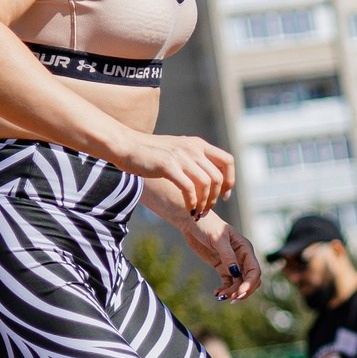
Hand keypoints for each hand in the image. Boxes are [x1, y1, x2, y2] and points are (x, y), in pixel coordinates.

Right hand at [114, 131, 234, 213]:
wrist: (126, 145)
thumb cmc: (150, 152)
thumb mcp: (177, 151)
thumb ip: (193, 160)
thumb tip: (207, 179)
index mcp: (198, 144)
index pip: (227, 161)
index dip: (230, 180)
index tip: (224, 196)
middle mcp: (193, 148)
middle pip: (218, 177)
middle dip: (215, 198)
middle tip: (206, 210)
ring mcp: (181, 156)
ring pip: (206, 184)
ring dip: (204, 203)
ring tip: (197, 213)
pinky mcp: (168, 166)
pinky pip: (189, 189)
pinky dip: (192, 203)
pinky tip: (189, 210)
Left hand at [179, 209, 262, 301]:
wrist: (192, 221)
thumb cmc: (207, 224)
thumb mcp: (217, 239)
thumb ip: (228, 255)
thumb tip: (236, 273)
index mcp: (245, 249)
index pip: (254, 271)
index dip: (250, 284)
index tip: (240, 293)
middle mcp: (242, 257)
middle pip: (249, 280)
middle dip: (243, 291)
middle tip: (232, 299)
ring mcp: (232, 263)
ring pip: (238, 283)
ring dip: (232, 292)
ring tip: (220, 296)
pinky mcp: (222, 266)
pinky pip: (228, 282)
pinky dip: (224, 289)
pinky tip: (216, 294)